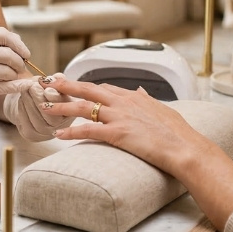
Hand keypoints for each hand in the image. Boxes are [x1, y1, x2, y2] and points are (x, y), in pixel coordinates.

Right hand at [0, 28, 29, 130]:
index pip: (2, 34)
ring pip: (7, 71)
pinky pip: (4, 86)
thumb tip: (19, 42)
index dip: (18, 43)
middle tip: (20, 68)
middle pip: (8, 54)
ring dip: (14, 76)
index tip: (25, 53)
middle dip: (19, 62)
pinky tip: (20, 86)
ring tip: (11, 78)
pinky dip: (16, 86)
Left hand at [1, 73, 76, 141]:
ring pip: (37, 119)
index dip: (56, 98)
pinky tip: (22, 99)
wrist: (27, 104)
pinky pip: (26, 122)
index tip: (47, 88)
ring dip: (30, 101)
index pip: (65, 107)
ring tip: (25, 89)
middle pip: (52, 116)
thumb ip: (58, 81)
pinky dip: (23, 109)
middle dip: (40, 99)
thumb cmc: (43, 94)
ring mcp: (46, 133)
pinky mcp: (31, 135)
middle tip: (33, 86)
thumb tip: (59, 77)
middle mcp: (61, 126)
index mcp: (71, 113)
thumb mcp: (53, 85)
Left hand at [39, 77, 209, 174]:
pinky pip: (88, 131)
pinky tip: (59, 135)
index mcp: (134, 97)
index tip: (75, 85)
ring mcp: (119, 117)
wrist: (185, 147)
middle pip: (88, 90)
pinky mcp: (117, 133)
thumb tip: (140, 90)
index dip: (87, 86)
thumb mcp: (163, 109)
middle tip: (50, 84)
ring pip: (83, 108)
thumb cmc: (178, 133)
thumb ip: (148, 99)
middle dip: (67, 86)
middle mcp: (124, 103)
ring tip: (46, 107)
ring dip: (62, 106)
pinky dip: (71, 132)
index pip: (104, 87)